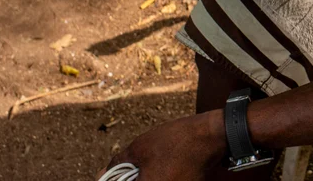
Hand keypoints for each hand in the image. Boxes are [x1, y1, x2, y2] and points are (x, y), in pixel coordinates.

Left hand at [97, 111, 226, 180]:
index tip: (111, 176)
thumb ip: (116, 164)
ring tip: (147, 165)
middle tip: (128, 170)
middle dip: (132, 178)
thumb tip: (100, 175)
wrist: (212, 136)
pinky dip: (158, 177)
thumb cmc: (176, 141)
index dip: (113, 180)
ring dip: (145, 177)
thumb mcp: (139, 148)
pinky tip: (160, 166)